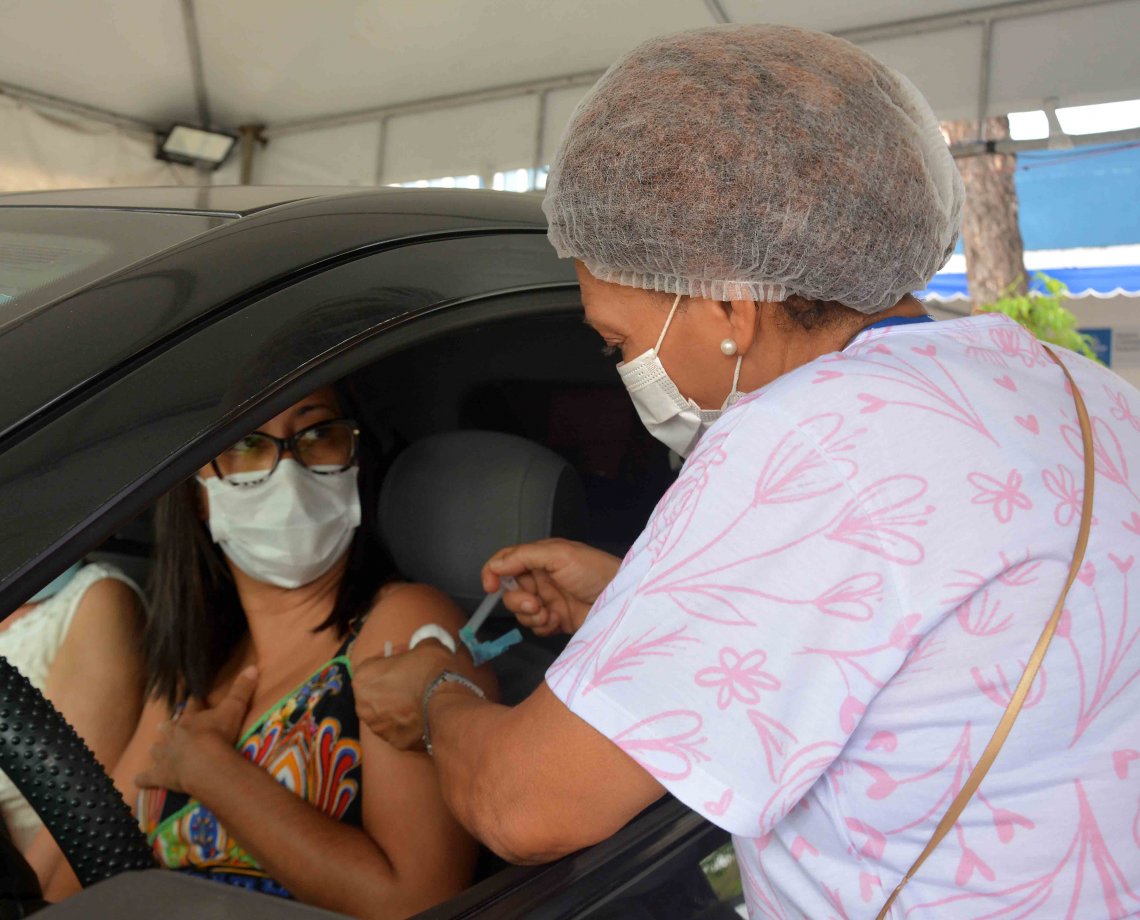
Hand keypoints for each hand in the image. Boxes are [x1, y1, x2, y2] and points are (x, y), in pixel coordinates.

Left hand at [135, 666, 258, 793]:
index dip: (193, 700)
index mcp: (189, 719)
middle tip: (165, 727)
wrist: (204, 763)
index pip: (192, 705)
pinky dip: (143, 780)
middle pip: (167, 728)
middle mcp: (173, 735)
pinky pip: (147, 778)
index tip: (193, 696)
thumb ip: (242, 690)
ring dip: (157, 751)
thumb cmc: (219, 735)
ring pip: (155, 751)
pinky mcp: (160, 776)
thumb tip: (253, 667)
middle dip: (167, 728)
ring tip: (156, 751)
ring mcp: (164, 756)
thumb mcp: (234, 709)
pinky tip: (139, 781)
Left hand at [354, 643, 454, 750]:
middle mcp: (363, 706)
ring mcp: (378, 728)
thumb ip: (420, 642)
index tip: (406, 660)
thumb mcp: (428, 646)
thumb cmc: (430, 671)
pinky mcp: (395, 744)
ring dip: (397, 706)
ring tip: (419, 699)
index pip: (373, 665)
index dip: (390, 660)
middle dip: (389, 685)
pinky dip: (408, 724)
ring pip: (385, 713)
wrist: (446, 708)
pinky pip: (399, 729)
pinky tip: (424, 716)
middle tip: (412, 679)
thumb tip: (423, 642)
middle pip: (375, 691)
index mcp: (363, 678)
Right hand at [482, 539, 620, 635]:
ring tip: (549, 614)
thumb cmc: (595, 571)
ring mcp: (548, 600)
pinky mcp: (556, 620)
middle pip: (510, 590)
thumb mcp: (559, 555)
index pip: (506, 562)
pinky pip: (535, 626)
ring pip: (520, 611)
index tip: (490, 587)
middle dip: (517, 600)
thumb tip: (495, 565)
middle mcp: (541, 578)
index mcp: (540, 557)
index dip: (493, 573)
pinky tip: (557, 622)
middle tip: (534, 603)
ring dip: (530, 615)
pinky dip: (542, 626)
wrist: (621, 601)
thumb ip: (524, 556)